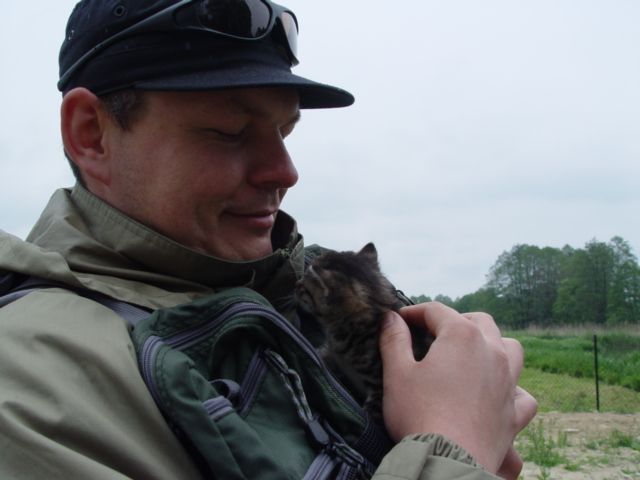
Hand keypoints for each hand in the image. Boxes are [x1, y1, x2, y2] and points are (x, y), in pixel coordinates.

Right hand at [379, 302, 536, 474]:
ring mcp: (508, 382)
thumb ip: (394, 340)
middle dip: (455, 320)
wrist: (447, 462)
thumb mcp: (397, 373)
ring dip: (492, 344)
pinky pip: (523, 394)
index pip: (436, 311)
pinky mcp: (514, 412)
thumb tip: (391, 319)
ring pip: (510, 349)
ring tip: (473, 354)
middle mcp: (492, 352)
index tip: (399, 320)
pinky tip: (498, 393)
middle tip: (433, 332)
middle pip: (478, 320)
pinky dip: (512, 388)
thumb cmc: (419, 414)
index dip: (414, 312)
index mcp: (461, 336)